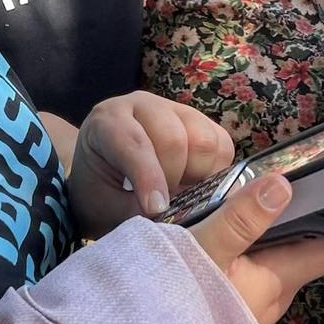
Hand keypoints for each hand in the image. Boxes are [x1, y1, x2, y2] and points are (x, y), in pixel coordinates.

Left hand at [69, 91, 234, 237]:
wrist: (104, 178)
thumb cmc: (100, 191)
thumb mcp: (104, 206)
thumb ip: (132, 211)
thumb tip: (168, 216)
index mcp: (108, 120)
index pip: (134, 142)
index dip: (148, 177)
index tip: (156, 209)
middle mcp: (144, 106)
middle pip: (174, 138)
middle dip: (173, 178)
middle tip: (166, 203)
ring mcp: (176, 110)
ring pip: (205, 140)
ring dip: (197, 176)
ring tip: (180, 193)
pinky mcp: (202, 122)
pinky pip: (223, 145)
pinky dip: (215, 172)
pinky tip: (195, 185)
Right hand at [191, 174, 323, 323]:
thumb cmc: (172, 302)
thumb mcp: (204, 251)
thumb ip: (243, 218)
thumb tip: (284, 185)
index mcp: (279, 282)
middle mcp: (274, 298)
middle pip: (307, 254)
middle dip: (313, 221)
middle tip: (317, 179)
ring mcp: (253, 306)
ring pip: (280, 261)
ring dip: (282, 234)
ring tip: (279, 196)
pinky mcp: (232, 308)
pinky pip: (257, 271)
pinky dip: (258, 247)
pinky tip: (242, 230)